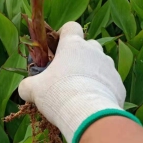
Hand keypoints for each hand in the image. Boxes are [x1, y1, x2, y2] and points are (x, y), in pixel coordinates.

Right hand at [18, 22, 125, 142]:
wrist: (89, 115)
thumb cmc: (58, 93)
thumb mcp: (34, 89)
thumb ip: (27, 85)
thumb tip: (24, 89)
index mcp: (73, 45)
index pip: (71, 27)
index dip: (64, 34)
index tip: (59, 47)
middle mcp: (94, 51)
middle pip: (88, 44)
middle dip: (80, 55)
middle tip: (69, 72)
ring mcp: (108, 66)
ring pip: (100, 62)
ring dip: (92, 70)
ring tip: (81, 89)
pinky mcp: (118, 83)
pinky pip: (109, 80)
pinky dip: (102, 87)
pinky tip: (92, 101)